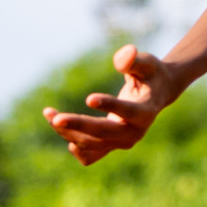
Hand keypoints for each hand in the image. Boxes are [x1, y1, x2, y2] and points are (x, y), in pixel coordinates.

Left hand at [43, 44, 176, 165]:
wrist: (157, 94)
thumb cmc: (151, 74)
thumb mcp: (147, 63)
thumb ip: (133, 60)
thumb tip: (127, 52)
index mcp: (147, 112)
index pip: (128, 112)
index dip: (109, 106)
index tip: (89, 98)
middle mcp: (135, 133)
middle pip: (103, 133)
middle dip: (78, 126)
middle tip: (55, 118)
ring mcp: (122, 143)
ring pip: (91, 144)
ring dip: (68, 131)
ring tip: (49, 112)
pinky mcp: (110, 146)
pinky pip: (89, 155)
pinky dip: (72, 143)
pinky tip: (60, 127)